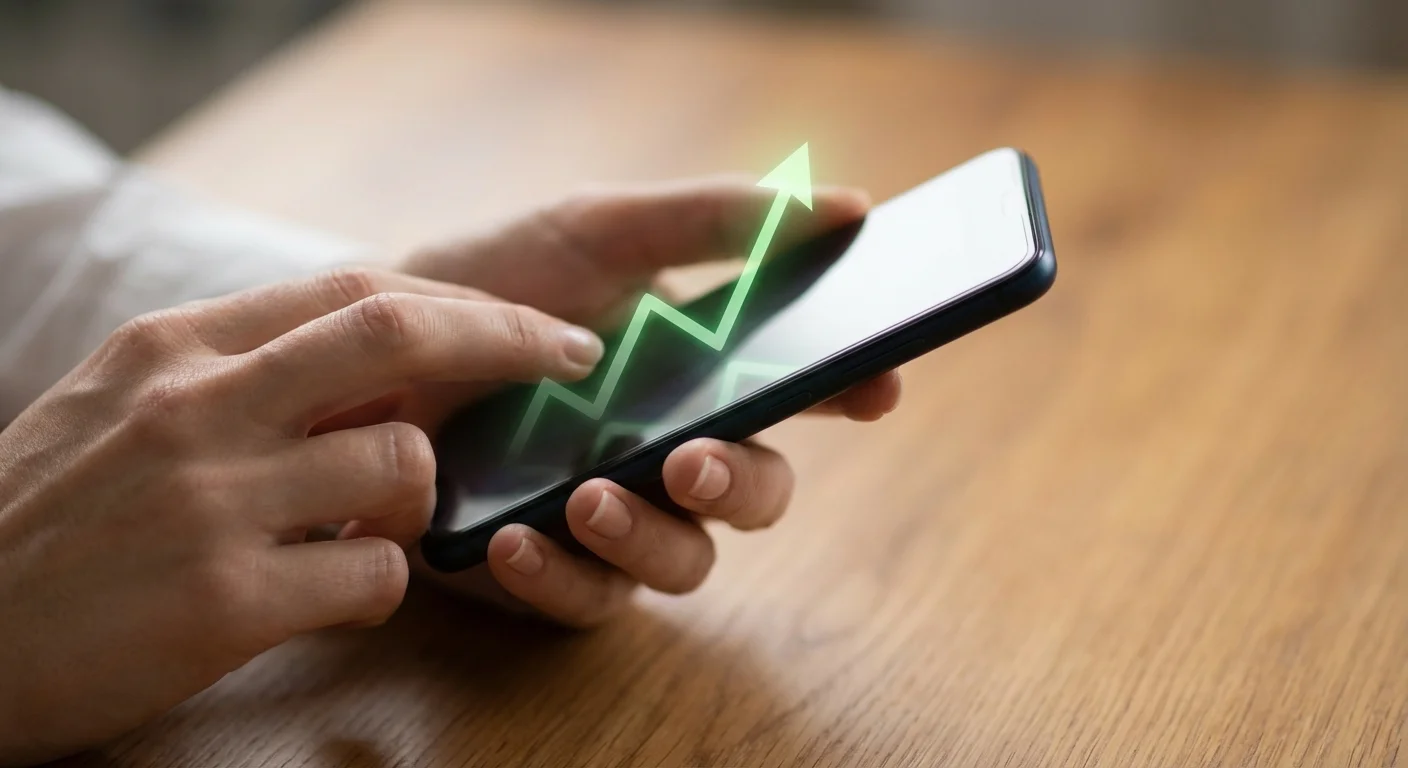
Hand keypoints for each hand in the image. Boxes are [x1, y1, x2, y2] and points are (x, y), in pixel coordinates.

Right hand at [0, 270, 602, 763]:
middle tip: (572, 359)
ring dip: (417, 503)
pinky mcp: (225, 600)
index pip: (354, 290)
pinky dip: (379, 588)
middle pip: (396, 333)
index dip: (465, 304)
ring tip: (361, 535)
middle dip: (509, 339)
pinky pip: (378, 578)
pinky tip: (327, 599)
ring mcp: (211, 500)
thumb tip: (375, 365)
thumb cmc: (50, 523)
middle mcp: (194, 404)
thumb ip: (238, 373)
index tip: (536, 327)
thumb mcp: (121, 407)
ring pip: (404, 463)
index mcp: (173, 346)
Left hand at [397, 178, 901, 624]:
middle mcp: (670, 453)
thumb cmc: (492, 281)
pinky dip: (559, 575)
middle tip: (690, 456)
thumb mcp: (598, 231)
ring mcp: (614, 517)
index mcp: (699, 373)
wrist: (368, 348)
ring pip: (686, 563)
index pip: (801, 391)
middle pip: (758, 494)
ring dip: (650, 538)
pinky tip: (514, 536)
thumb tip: (844, 204)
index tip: (875, 382)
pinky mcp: (547, 570)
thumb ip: (712, 218)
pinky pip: (588, 602)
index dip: (854, 389)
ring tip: (587, 497)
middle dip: (740, 481)